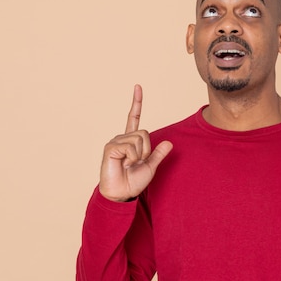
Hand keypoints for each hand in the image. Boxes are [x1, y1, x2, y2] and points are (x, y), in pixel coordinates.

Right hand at [99, 85, 172, 201]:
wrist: (121, 193)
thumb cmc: (133, 181)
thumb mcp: (151, 166)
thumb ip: (159, 154)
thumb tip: (169, 143)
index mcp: (131, 140)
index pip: (133, 117)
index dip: (136, 102)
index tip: (137, 87)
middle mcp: (122, 137)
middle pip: (144, 133)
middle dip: (146, 150)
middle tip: (136, 162)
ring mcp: (115, 141)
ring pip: (139, 139)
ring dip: (139, 155)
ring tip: (129, 164)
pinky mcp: (111, 147)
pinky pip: (131, 147)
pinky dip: (132, 157)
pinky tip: (123, 164)